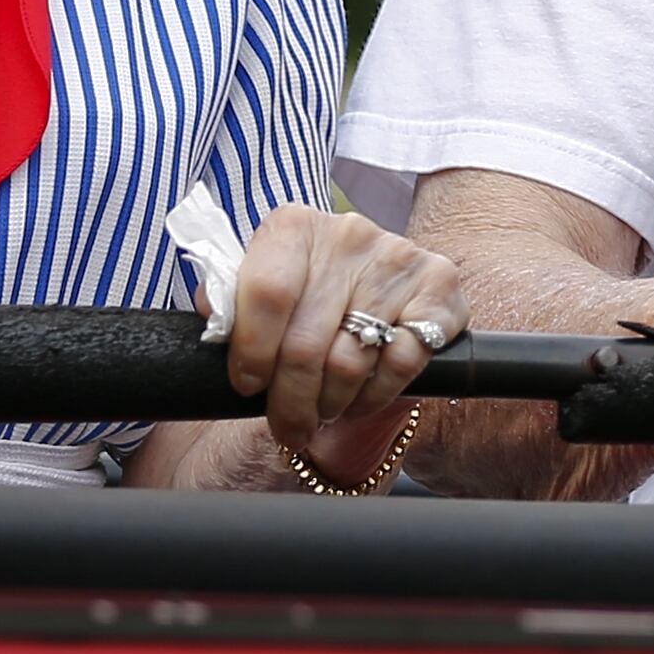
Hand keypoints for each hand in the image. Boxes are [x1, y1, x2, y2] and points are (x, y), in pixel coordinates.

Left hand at [220, 202, 466, 485]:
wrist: (375, 298)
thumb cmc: (305, 306)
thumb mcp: (258, 298)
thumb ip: (230, 306)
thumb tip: (213, 317)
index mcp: (293, 226)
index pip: (266, 293)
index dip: (252, 352)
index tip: (247, 385)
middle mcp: (348, 232)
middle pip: (304, 342)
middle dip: (290, 401)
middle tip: (287, 427)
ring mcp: (397, 255)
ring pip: (350, 362)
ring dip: (331, 403)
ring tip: (323, 410)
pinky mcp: (440, 284)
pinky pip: (401, 362)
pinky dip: (376, 395)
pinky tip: (362, 396)